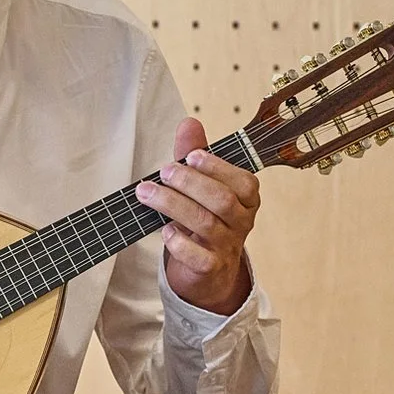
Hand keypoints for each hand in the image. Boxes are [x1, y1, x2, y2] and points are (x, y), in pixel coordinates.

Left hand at [138, 115, 259, 315]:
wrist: (208, 270)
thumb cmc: (205, 217)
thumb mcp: (201, 184)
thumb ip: (195, 155)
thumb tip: (189, 122)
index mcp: (246, 199)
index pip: (243, 181)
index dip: (217, 167)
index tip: (190, 156)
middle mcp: (242, 222)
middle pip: (222, 201)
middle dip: (190, 183)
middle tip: (163, 172)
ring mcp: (228, 247)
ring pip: (205, 224)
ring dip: (173, 205)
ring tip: (147, 193)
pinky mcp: (211, 269)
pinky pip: (199, 257)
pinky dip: (179, 243)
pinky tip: (165, 231)